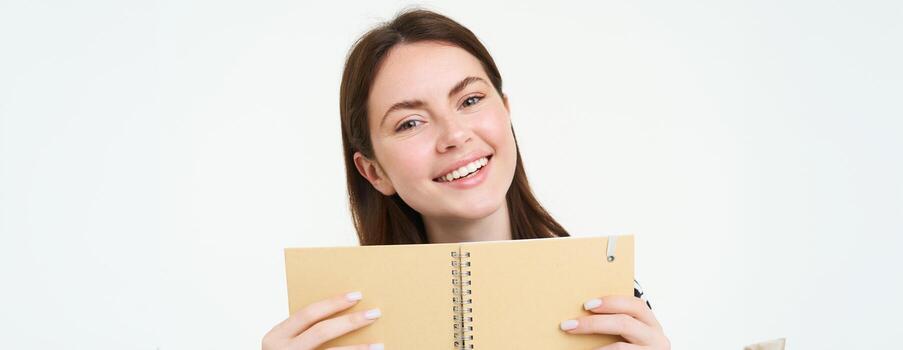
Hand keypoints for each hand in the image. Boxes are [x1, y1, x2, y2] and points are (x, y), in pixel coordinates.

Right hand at [262, 291, 383, 349]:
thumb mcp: (286, 342)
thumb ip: (305, 330)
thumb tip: (344, 314)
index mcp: (276, 336)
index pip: (308, 314)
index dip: (333, 303)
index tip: (357, 296)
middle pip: (321, 332)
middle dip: (350, 322)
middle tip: (374, 314)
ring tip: (378, 345)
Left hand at [560, 295, 669, 349]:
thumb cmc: (631, 346)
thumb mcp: (630, 332)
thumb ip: (615, 321)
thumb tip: (580, 314)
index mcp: (651, 323)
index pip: (635, 305)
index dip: (611, 302)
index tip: (586, 305)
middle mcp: (656, 338)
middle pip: (624, 324)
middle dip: (593, 323)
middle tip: (568, 326)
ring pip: (620, 348)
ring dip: (595, 348)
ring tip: (574, 348)